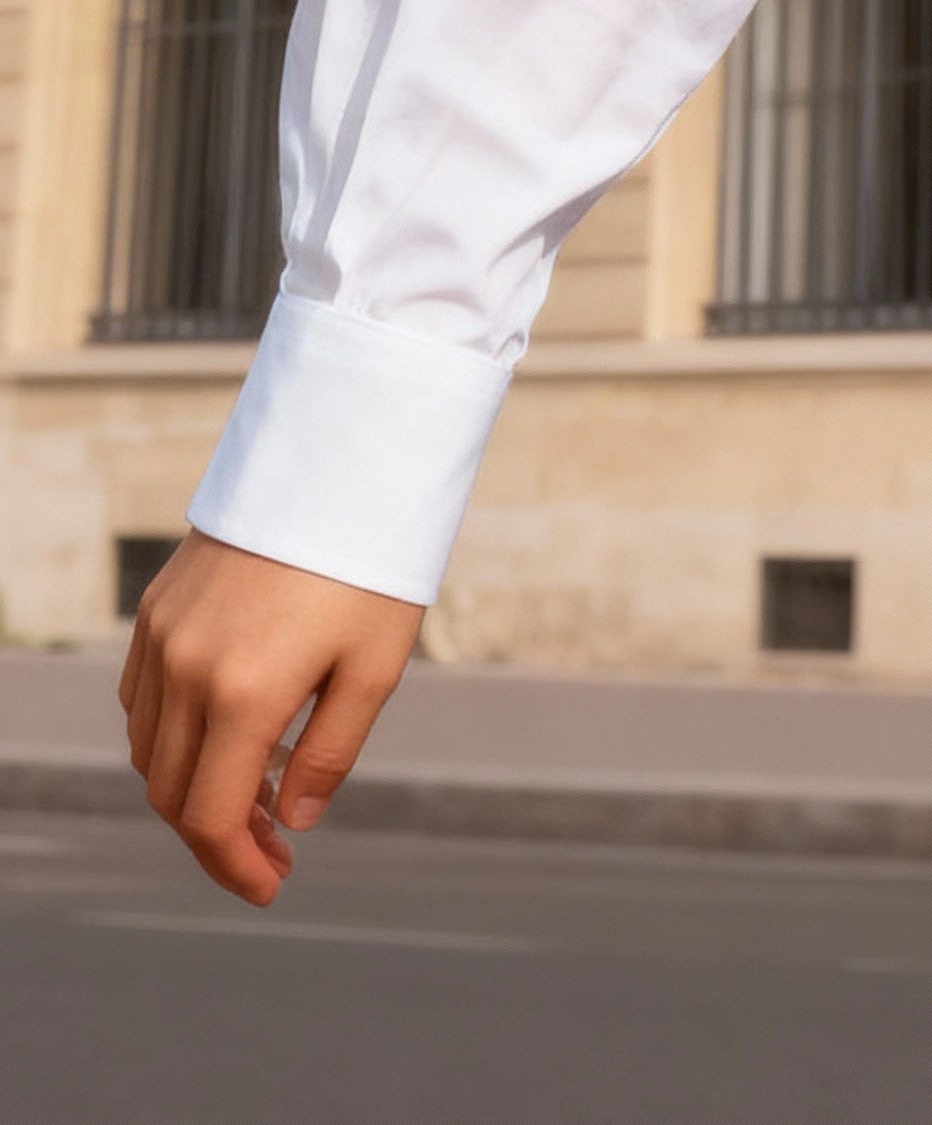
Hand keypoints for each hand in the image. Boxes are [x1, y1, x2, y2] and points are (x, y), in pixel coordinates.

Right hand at [119, 528, 423, 904]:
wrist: (339, 461)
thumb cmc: (370, 565)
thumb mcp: (374, 667)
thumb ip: (328, 754)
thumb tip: (292, 822)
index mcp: (243, 694)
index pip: (210, 818)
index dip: (235, 867)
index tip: (271, 886)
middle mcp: (186, 670)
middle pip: (170, 794)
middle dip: (215, 837)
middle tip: (273, 849)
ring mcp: (163, 637)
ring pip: (148, 750)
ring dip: (189, 788)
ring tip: (257, 794)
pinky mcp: (157, 608)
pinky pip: (142, 699)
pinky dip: (169, 736)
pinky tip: (222, 737)